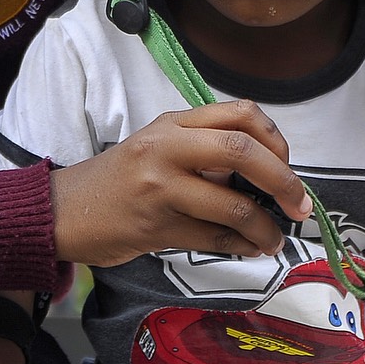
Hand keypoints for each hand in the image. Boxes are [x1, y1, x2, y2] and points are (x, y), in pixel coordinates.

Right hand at [51, 101, 306, 267]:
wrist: (64, 210)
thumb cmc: (120, 179)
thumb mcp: (159, 146)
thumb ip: (205, 149)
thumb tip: (268, 173)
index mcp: (174, 123)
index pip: (240, 114)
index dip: (277, 140)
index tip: (287, 165)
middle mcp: (168, 148)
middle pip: (243, 152)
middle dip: (284, 181)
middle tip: (299, 205)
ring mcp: (160, 188)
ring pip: (233, 206)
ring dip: (265, 228)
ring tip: (274, 239)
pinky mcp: (155, 227)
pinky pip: (214, 239)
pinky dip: (242, 247)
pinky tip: (250, 249)